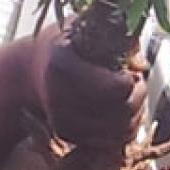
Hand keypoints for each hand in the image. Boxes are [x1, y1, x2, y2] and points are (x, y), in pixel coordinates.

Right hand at [26, 25, 145, 147]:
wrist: (29, 72)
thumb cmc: (65, 45)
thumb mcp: (89, 28)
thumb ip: (118, 37)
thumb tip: (141, 64)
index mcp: (63, 65)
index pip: (116, 87)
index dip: (130, 79)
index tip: (129, 70)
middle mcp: (60, 97)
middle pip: (123, 109)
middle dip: (138, 94)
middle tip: (134, 80)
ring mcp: (63, 121)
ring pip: (123, 129)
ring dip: (135, 111)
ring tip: (126, 93)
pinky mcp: (69, 137)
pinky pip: (113, 141)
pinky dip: (125, 126)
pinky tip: (118, 108)